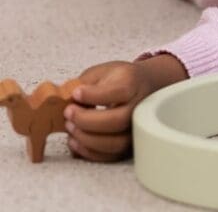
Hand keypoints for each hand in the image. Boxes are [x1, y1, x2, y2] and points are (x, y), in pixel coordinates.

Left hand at [64, 54, 187, 161]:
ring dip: (86, 138)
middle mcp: (138, 108)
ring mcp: (135, 128)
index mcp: (132, 84)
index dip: (93, 95)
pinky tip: (76, 140)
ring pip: (115, 143)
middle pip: (118, 120)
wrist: (143, 86)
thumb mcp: (103, 71)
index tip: (76, 93)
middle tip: (68, 113)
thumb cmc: (120, 80)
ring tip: (70, 128)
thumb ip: (84, 83)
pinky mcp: (129, 144)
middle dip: (86, 120)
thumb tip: (63, 99)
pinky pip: (110, 156)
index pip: (118, 92)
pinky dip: (89, 152)